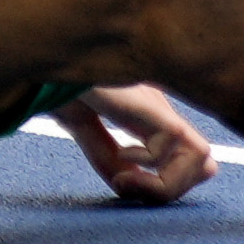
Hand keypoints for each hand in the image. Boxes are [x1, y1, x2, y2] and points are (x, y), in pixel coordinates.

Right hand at [57, 86, 213, 204]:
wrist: (41, 55)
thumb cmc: (54, 78)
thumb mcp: (81, 126)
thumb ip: (106, 154)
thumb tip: (128, 184)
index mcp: (146, 111)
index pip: (190, 155)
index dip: (171, 182)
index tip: (126, 185)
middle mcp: (158, 108)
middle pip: (202, 160)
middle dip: (169, 189)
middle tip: (126, 187)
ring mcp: (156, 103)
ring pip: (200, 155)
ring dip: (164, 183)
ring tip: (125, 179)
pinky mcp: (149, 101)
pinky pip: (178, 142)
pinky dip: (150, 164)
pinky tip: (120, 154)